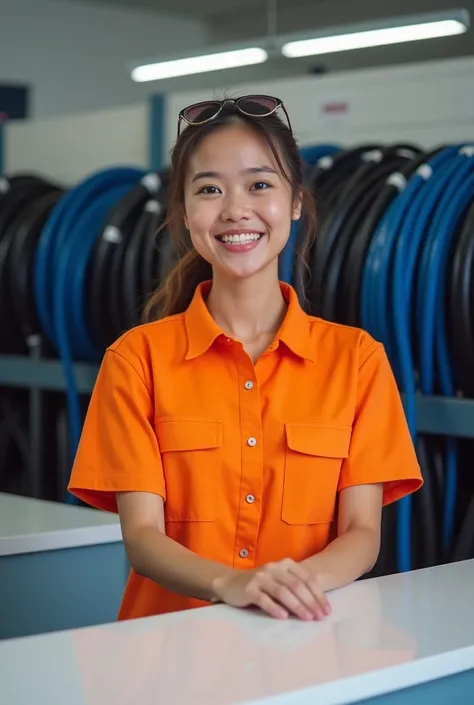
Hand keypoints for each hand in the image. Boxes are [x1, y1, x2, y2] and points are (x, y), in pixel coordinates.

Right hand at [212, 558, 330, 620]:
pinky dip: (275, 608)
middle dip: (310, 602)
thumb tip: (319, 604)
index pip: (306, 579)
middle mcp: (274, 568)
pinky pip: (264, 599)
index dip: (318, 595)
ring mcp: (260, 577)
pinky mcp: (248, 588)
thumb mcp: (280, 581)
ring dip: (297, 606)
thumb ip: (297, 586)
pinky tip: (284, 618)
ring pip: (282, 592)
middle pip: (296, 585)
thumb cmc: (262, 586)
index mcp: (285, 564)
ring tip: (307, 618)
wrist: (231, 583)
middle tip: (319, 618)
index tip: (327, 611)